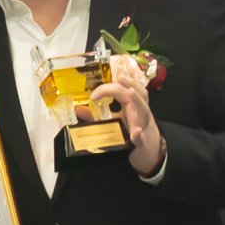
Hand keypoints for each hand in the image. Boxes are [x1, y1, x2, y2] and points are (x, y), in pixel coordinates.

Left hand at [96, 53, 164, 177]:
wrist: (146, 146)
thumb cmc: (130, 128)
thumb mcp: (113, 119)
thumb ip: (96, 114)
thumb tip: (78, 109)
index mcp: (130, 103)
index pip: (121, 90)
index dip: (108, 88)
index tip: (92, 96)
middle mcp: (138, 110)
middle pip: (138, 93)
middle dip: (130, 83)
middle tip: (120, 78)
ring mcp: (142, 123)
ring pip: (143, 109)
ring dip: (138, 100)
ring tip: (130, 92)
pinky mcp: (141, 139)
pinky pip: (141, 136)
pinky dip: (138, 133)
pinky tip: (137, 130)